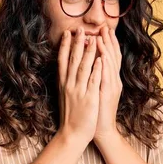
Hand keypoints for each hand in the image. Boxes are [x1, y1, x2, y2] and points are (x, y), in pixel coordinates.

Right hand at [57, 27, 102, 144]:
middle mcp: (69, 85)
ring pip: (83, 67)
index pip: (63, 61)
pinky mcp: (89, 98)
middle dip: (77, 44)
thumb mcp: (64, 96)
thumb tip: (67, 71)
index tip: (67, 34)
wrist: (72, 134)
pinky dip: (96, 69)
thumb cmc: (70, 116)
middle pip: (73, 60)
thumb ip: (66, 83)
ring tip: (93, 38)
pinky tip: (100, 59)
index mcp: (63, 84)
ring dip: (88, 52)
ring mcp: (79, 91)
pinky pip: (93, 81)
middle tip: (80, 29)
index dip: (65, 46)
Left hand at [94, 26, 122, 143]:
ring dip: (106, 48)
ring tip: (101, 35)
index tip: (104, 30)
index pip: (110, 57)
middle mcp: (113, 80)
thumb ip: (98, 77)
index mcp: (110, 79)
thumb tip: (93, 65)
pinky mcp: (107, 93)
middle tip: (105, 27)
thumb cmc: (97, 111)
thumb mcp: (98, 91)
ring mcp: (111, 86)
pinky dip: (104, 64)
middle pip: (112, 56)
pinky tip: (101, 55)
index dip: (108, 43)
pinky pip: (106, 75)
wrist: (102, 130)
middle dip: (108, 41)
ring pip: (109, 63)